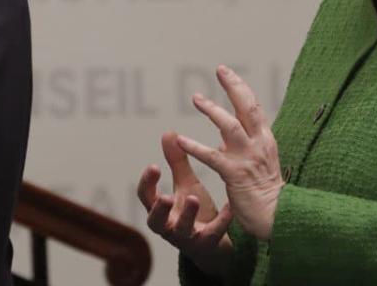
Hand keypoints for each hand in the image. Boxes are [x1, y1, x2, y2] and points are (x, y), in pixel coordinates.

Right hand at [137, 132, 233, 276]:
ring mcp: (187, 237)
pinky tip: (230, 206)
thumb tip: (168, 132)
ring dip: (187, 215)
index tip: (154, 166)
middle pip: (156, 221)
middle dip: (159, 209)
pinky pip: (212, 234)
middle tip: (165, 196)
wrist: (213, 244)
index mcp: (161, 210)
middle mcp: (169, 225)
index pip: (146, 198)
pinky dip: (221, 221)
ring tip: (193, 198)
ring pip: (182, 230)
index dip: (147, 184)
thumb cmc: (195, 210)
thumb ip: (176, 162)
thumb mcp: (185, 185)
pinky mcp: (207, 244)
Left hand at [176, 65, 283, 240]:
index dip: (240, 88)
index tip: (227, 73)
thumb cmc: (265, 192)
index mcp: (265, 140)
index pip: (254, 108)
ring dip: (212, 110)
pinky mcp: (235, 174)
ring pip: (230, 126)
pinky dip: (195, 146)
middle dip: (234, 86)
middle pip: (247, 108)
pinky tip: (180, 140)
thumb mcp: (258, 164)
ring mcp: (247, 158)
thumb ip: (241, 148)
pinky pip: (212, 156)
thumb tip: (222, 140)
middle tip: (220, 69)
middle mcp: (259, 144)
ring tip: (196, 98)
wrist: (277, 217)